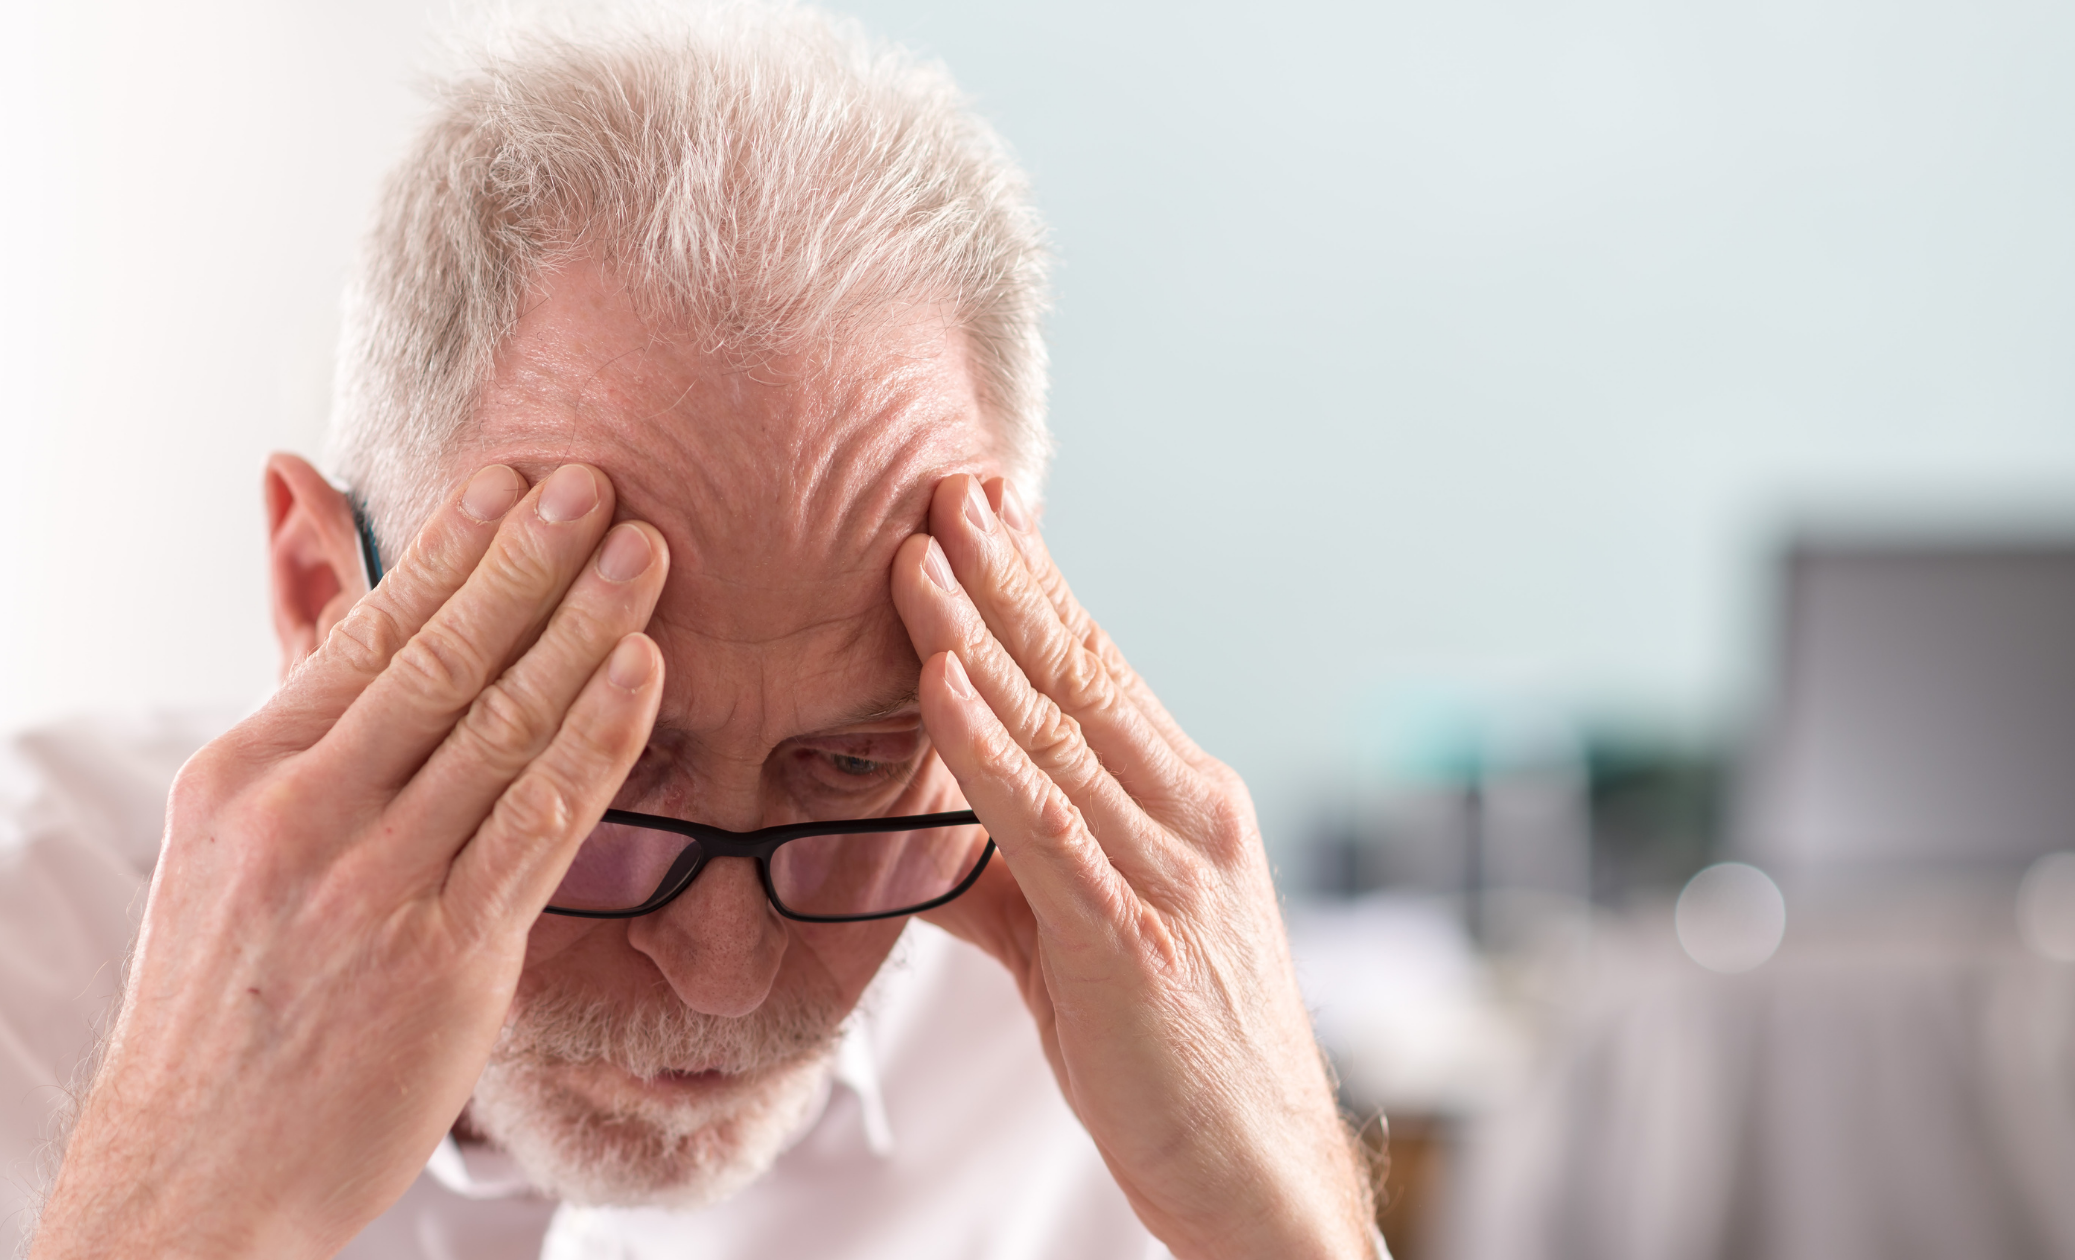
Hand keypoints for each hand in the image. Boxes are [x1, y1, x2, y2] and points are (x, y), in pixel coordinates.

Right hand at [32, 463, 668, 1258]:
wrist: (194, 1173)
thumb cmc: (225, 997)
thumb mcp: (226, 830)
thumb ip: (294, 683)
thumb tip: (292, 508)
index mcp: (244, 772)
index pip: (368, 632)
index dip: (453, 548)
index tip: (516, 478)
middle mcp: (301, 814)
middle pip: (440, 657)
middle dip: (530, 559)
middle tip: (600, 480)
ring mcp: (372, 885)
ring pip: (498, 725)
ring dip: (582, 627)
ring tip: (645, 553)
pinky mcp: (442, 958)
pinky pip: (536, 825)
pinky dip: (594, 740)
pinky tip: (642, 675)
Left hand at [894, 476, 1374, 1259]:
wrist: (1258, 1176)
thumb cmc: (1175, 1060)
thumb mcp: (1083, 948)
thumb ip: (1006, 883)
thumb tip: (914, 844)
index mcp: (1187, 806)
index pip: (1100, 672)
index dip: (1036, 588)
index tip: (980, 512)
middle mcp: (1188, 817)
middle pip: (1083, 671)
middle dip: (1006, 574)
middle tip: (943, 485)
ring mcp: (1167, 872)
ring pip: (1059, 728)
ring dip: (980, 633)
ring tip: (918, 552)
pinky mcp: (1130, 939)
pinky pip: (1046, 825)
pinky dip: (990, 748)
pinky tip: (943, 686)